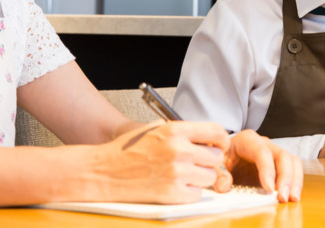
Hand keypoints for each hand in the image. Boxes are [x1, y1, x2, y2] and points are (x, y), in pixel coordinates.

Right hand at [92, 121, 229, 203]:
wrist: (104, 172)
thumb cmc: (126, 151)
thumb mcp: (154, 129)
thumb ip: (180, 131)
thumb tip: (204, 137)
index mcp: (175, 130)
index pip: (216, 131)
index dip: (221, 140)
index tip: (219, 145)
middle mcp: (179, 150)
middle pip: (216, 157)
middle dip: (209, 161)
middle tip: (197, 163)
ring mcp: (177, 173)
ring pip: (210, 178)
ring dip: (200, 178)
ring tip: (183, 175)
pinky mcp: (172, 194)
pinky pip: (197, 194)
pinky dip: (189, 192)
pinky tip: (175, 186)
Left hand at [214, 130, 302, 201]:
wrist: (224, 158)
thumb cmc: (221, 158)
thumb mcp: (216, 163)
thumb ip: (218, 173)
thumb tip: (225, 185)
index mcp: (247, 140)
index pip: (261, 151)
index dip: (267, 170)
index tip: (269, 189)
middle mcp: (264, 144)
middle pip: (282, 155)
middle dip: (285, 177)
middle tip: (283, 196)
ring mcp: (274, 153)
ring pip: (292, 161)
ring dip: (295, 180)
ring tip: (293, 198)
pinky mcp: (279, 165)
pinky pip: (293, 169)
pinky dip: (296, 183)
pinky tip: (293, 196)